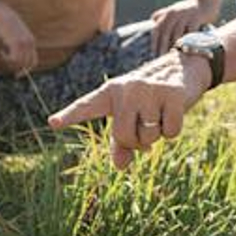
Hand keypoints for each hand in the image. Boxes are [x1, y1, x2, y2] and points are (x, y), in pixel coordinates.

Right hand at [0, 2, 37, 74]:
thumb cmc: (2, 26)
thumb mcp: (11, 36)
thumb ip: (15, 47)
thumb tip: (13, 61)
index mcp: (30, 41)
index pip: (34, 60)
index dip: (26, 69)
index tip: (17, 75)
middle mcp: (30, 42)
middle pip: (27, 63)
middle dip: (18, 69)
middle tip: (8, 68)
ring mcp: (24, 42)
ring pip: (20, 63)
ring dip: (9, 63)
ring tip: (1, 54)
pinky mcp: (16, 42)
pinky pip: (14, 59)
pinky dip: (6, 59)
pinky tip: (0, 51)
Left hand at [48, 51, 210, 168]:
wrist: (184, 68)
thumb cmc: (150, 98)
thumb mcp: (131, 115)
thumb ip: (121, 142)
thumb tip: (120, 166)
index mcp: (110, 92)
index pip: (86, 106)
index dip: (69, 115)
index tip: (52, 123)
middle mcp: (127, 88)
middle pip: (123, 136)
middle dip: (137, 142)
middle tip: (146, 127)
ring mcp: (149, 89)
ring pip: (148, 137)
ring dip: (157, 135)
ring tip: (160, 114)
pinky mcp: (172, 94)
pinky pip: (170, 133)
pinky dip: (174, 130)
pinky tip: (174, 111)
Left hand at [150, 0, 217, 55]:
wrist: (206, 0)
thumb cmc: (189, 8)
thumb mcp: (174, 9)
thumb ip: (163, 13)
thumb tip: (153, 20)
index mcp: (168, 13)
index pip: (157, 28)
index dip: (154, 41)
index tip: (153, 52)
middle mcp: (175, 13)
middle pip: (166, 32)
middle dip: (163, 46)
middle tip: (161, 58)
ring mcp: (186, 16)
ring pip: (177, 33)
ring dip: (174, 46)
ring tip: (173, 56)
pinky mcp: (196, 18)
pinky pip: (190, 32)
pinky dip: (188, 41)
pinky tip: (186, 50)